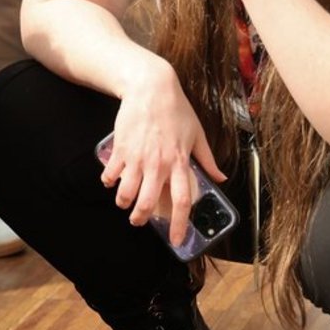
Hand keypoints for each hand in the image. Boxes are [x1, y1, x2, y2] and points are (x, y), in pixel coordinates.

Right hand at [101, 60, 224, 245]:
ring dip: (123, 203)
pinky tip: (110, 182)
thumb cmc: (176, 110)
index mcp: (179, 162)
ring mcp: (137, 158)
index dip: (179, 224)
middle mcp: (158, 164)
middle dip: (140, 218)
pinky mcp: (121, 149)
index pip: (182, 200)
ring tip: (124, 203)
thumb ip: (207, 160)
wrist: (150, 88)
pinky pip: (111, 174)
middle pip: (147, 203)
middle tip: (138, 221)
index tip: (177, 240)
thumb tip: (221, 178)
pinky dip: (109, 182)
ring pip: (125, 193)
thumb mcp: (197, 134)